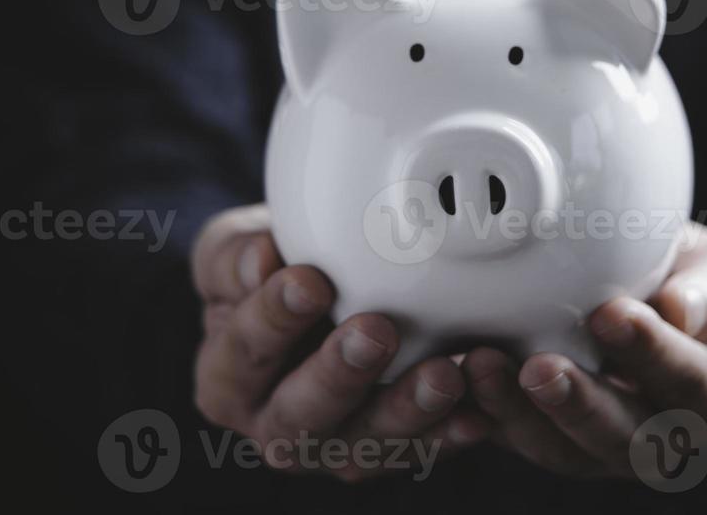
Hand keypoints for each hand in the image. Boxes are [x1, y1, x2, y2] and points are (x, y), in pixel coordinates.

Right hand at [191, 204, 490, 480]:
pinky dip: (450, 433)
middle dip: (340, 375)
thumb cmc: (271, 271)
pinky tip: (479, 412)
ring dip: (406, 411)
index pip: (244, 351)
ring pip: (365, 446)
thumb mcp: (235, 252)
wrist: (318, 297)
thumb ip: (236, 257)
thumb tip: (262, 260)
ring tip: (444, 374)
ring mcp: (332, 449)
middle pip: (300, 416)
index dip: (274, 318)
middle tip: (377, 331)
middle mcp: (274, 426)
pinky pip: (420, 451)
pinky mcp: (386, 454)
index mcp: (226, 379)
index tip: (311, 281)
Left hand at [463, 224, 706, 477]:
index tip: (611, 315)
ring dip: (518, 413)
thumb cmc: (697, 284)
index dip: (652, 354)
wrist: (667, 303)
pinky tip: (455, 382)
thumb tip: (678, 309)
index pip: (690, 382)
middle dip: (578, 404)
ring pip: (563, 451)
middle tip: (538, 367)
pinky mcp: (553, 441)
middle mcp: (664, 437)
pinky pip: (517, 440)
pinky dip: (485, 416)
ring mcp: (604, 448)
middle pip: (624, 437)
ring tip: (480, 366)